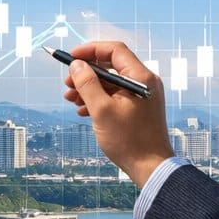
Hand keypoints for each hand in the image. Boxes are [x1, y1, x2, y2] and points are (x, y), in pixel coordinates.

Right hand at [61, 41, 174, 186]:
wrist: (150, 168)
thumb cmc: (129, 140)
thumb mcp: (101, 110)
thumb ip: (87, 84)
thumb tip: (77, 65)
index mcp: (141, 78)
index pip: (114, 50)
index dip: (90, 50)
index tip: (71, 57)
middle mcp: (144, 82)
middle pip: (111, 66)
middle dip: (86, 73)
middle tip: (67, 83)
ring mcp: (142, 96)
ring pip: (111, 82)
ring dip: (89, 88)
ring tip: (71, 99)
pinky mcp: (138, 108)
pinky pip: (115, 96)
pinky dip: (98, 99)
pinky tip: (83, 111)